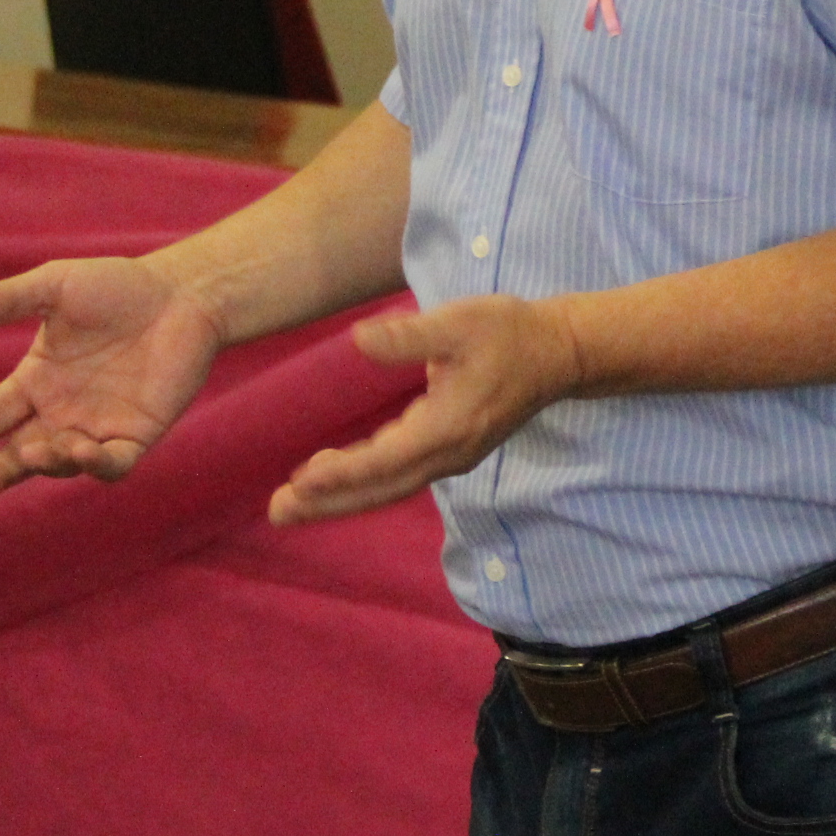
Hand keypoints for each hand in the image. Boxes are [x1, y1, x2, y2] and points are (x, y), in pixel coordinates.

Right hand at [0, 258, 225, 493]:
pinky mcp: (138, 434)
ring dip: (46, 462)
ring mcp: (100, 425)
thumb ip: (8, 299)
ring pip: (64, 462)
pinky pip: (113, 463)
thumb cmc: (118, 287)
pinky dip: (96, 465)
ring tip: (33, 451)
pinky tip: (82, 450)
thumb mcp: (56, 286)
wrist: (181, 295)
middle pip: (23, 451)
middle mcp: (64, 409)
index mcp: (39, 378)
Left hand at [270, 294, 588, 525]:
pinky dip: (362, 483)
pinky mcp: (450, 450)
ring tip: (292, 505)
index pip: (385, 459)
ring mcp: (450, 457)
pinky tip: (332, 479)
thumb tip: (359, 340)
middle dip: (328, 504)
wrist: (558, 353)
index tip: (299, 483)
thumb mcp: (459, 323)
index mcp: (447, 426)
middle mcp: (447, 453)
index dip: (342, 474)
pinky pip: (398, 476)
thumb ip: (409, 336)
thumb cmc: (509, 333)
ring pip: (388, 487)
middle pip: (381, 489)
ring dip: (340, 499)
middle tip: (277, 513)